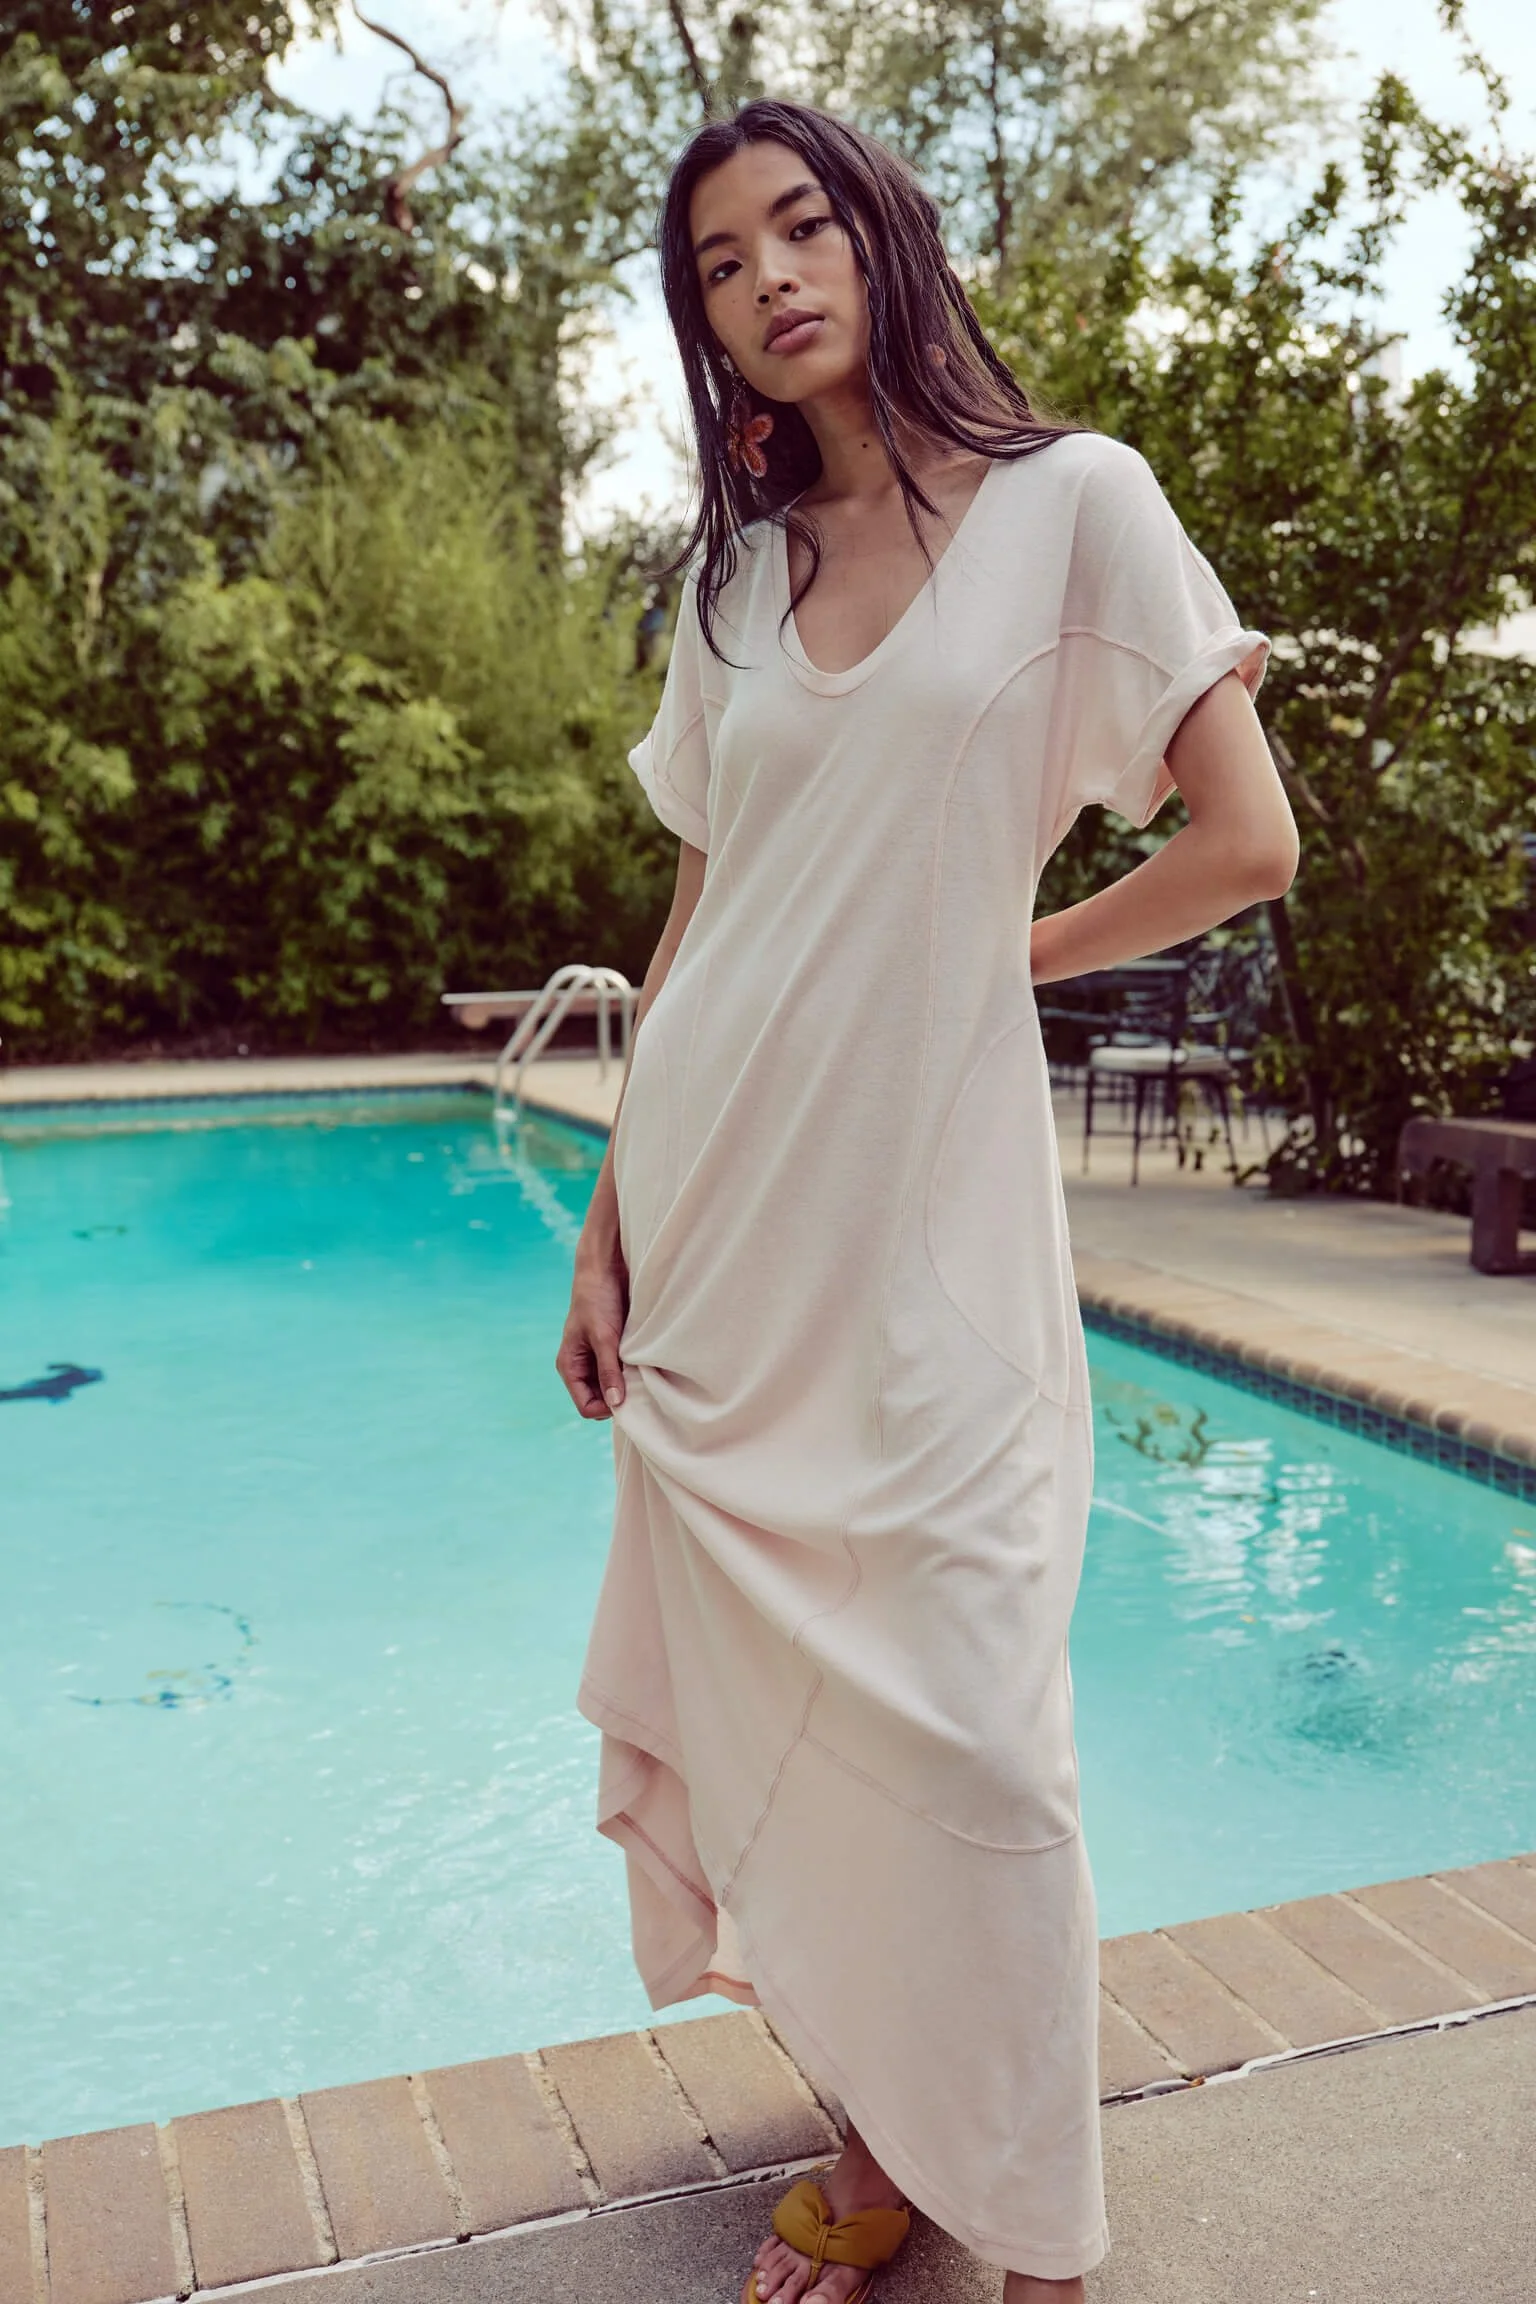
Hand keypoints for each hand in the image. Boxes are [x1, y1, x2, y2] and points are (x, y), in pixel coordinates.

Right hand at [556, 1242, 629, 1418]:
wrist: (605, 1268)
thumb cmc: (597, 1299)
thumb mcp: (604, 1337)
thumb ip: (608, 1370)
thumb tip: (615, 1404)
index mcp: (570, 1366)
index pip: (587, 1406)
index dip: (607, 1407)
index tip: (629, 1397)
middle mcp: (582, 1366)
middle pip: (601, 1400)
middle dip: (618, 1397)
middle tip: (640, 1386)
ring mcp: (597, 1359)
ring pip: (613, 1387)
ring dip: (627, 1384)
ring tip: (642, 1373)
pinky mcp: (613, 1349)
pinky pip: (622, 1372)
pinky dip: (633, 1373)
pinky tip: (644, 1364)